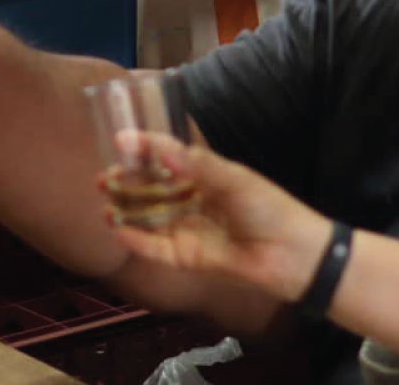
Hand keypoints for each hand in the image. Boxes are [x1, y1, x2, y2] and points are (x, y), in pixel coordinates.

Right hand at [107, 132, 333, 302]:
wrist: (294, 255)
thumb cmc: (269, 208)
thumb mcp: (233, 178)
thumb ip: (194, 164)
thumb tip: (157, 147)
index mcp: (205, 177)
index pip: (167, 158)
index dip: (143, 148)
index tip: (119, 141)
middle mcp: (193, 201)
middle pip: (151, 189)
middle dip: (127, 182)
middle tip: (105, 176)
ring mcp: (188, 229)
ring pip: (149, 219)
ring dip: (126, 211)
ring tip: (105, 202)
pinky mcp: (188, 257)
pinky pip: (156, 248)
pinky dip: (137, 241)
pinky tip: (118, 231)